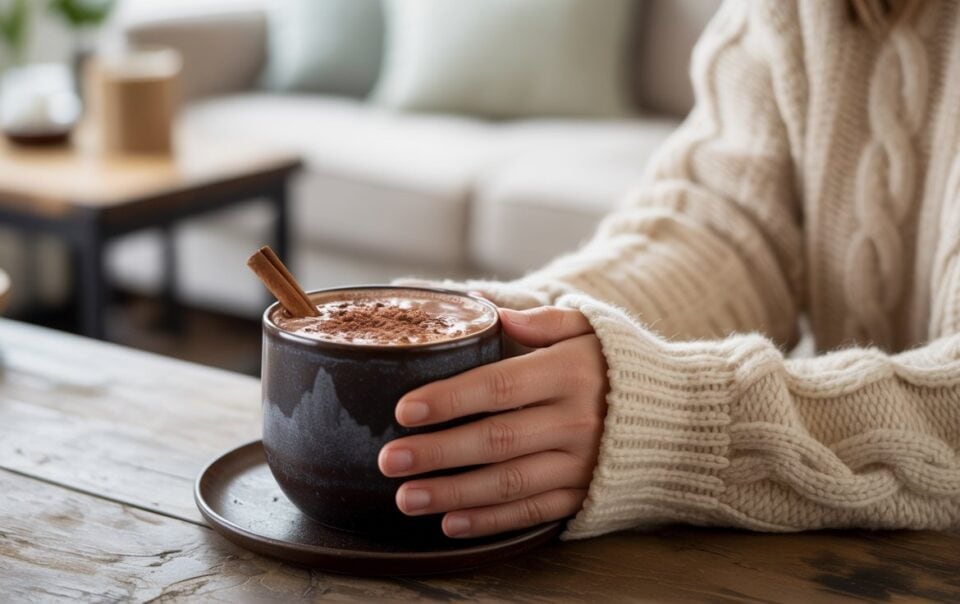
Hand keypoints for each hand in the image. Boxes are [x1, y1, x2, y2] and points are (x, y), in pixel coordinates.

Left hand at [378, 306, 608, 537]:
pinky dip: (490, 520)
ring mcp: (581, 464)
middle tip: (390, 460)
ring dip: (452, 493)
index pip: (499, 386)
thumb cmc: (617, 366)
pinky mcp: (583, 495)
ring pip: (507, 483)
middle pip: (495, 440)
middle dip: (437, 453)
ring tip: (406, 497)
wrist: (680, 417)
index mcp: (569, 373)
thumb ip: (540, 322)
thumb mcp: (589, 328)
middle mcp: (576, 422)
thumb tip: (492, 314)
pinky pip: (532, 512)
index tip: (405, 410)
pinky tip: (450, 523)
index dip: (449, 400)